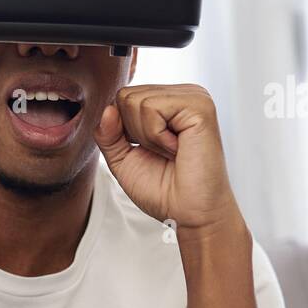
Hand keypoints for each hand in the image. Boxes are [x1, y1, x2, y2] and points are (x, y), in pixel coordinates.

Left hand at [94, 83, 241, 233]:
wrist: (188, 213)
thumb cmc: (163, 190)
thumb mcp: (122, 159)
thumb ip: (108, 134)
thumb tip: (107, 109)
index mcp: (168, 103)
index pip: (123, 97)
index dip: (123, 130)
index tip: (149, 151)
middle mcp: (182, 95)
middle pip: (126, 95)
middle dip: (133, 133)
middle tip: (162, 153)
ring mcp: (194, 97)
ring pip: (135, 101)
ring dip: (146, 137)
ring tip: (171, 151)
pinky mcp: (200, 106)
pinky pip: (152, 108)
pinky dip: (156, 136)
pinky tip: (177, 148)